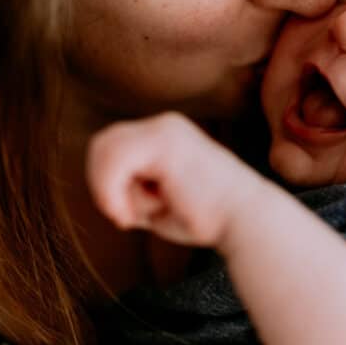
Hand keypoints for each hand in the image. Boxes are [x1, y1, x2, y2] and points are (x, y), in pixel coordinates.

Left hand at [86, 111, 261, 247]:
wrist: (244, 220)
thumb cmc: (205, 218)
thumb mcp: (156, 199)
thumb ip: (130, 188)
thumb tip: (101, 188)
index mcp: (164, 134)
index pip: (111, 147)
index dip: (106, 184)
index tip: (125, 218)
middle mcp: (163, 124)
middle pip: (102, 143)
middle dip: (103, 185)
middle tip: (125, 219)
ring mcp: (164, 129)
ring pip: (104, 151)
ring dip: (110, 191)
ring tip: (135, 216)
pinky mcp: (164, 142)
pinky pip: (114, 161)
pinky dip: (112, 192)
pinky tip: (132, 215)